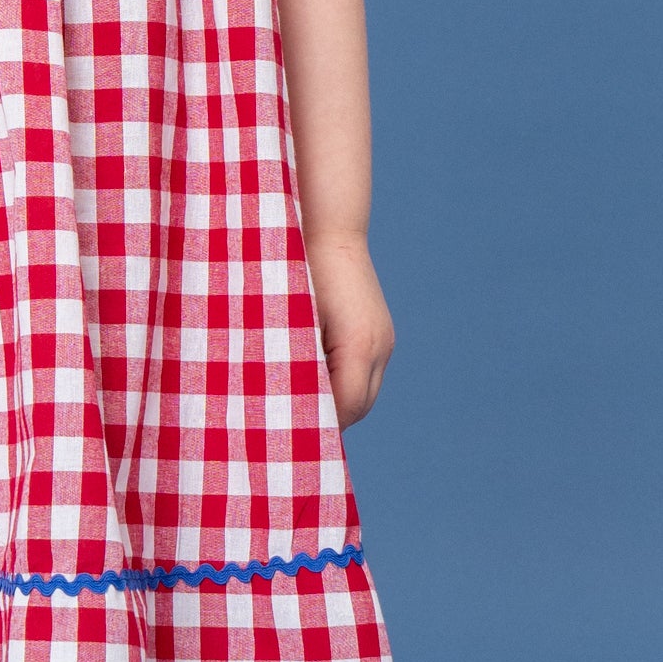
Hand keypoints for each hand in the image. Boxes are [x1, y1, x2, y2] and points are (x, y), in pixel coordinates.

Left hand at [303, 233, 394, 428]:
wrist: (329, 228)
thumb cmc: (297, 267)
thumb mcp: (289, 316)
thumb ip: (291, 359)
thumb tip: (277, 399)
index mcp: (357, 344)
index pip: (344, 406)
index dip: (317, 423)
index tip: (287, 433)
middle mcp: (379, 345)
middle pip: (359, 405)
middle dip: (329, 419)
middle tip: (291, 427)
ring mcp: (384, 339)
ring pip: (366, 392)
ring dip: (339, 402)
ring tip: (300, 405)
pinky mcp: (381, 332)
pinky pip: (367, 372)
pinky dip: (345, 383)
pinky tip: (314, 378)